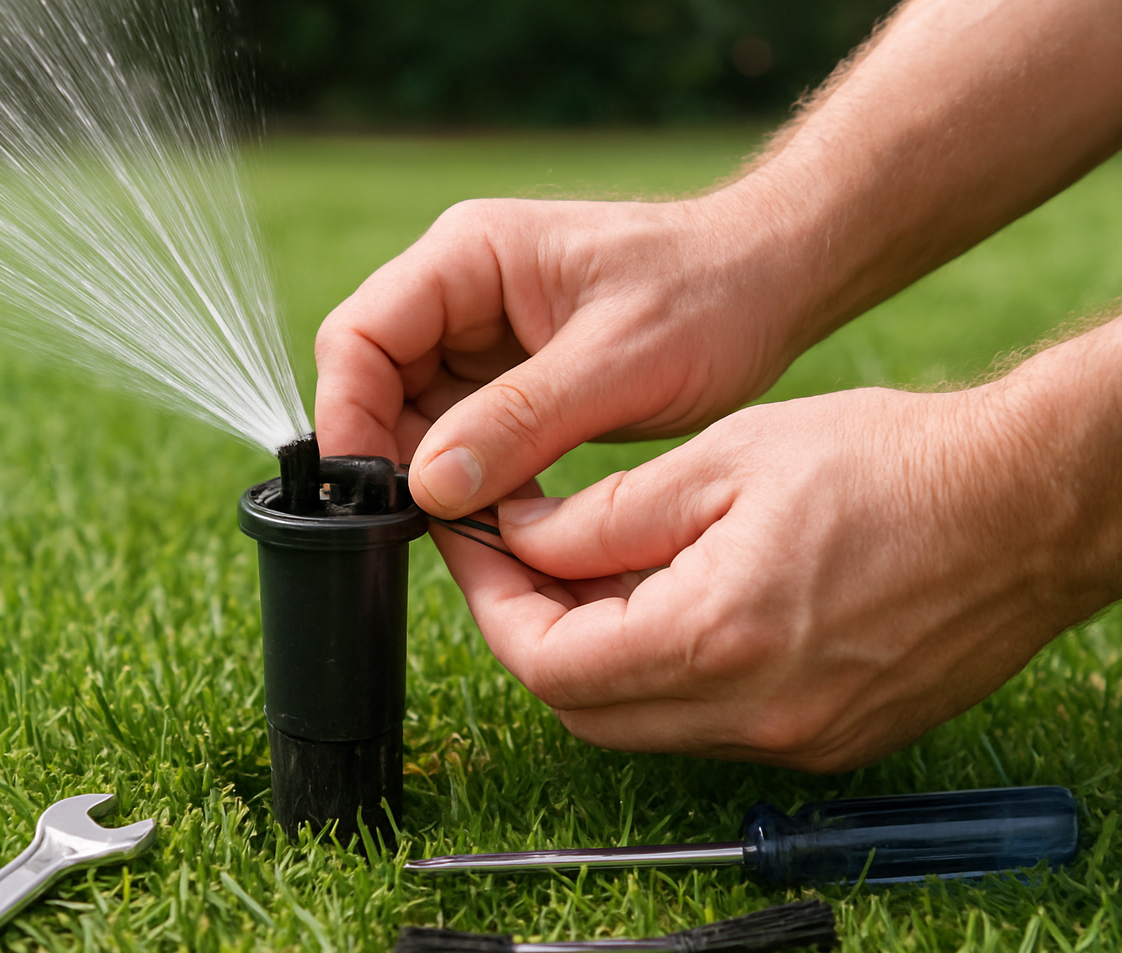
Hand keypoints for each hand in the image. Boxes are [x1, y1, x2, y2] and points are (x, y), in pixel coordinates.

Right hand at [314, 196, 803, 516]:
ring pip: (412, 415)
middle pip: (374, 379)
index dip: (347, 414)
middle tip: (419, 527)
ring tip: (469, 528)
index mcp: (469, 256)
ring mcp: (481, 334)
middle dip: (386, 453)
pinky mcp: (509, 378)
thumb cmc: (711, 297)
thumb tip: (426, 486)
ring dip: (429, 474)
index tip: (365, 488)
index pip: (361, 335)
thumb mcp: (618, 363)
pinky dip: (468, 479)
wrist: (774, 284)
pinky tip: (497, 518)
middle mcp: (460, 290)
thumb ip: (518, 421)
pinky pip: (458, 434)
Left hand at [436, 384, 1102, 771]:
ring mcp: (797, 743)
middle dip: (536, 635)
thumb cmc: (890, 463)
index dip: (493, 605)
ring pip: (645, 726)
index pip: (549, 665)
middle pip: (585, 712)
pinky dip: (668, 675)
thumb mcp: (723, 460)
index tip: (477, 546)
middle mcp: (753, 716)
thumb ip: (604, 516)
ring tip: (600, 570)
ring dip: (601, 657)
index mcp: (716, 641)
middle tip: (523, 559)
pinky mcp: (831, 743)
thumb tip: (522, 542)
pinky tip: (676, 603)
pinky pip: (709, 728)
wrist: (1028, 504)